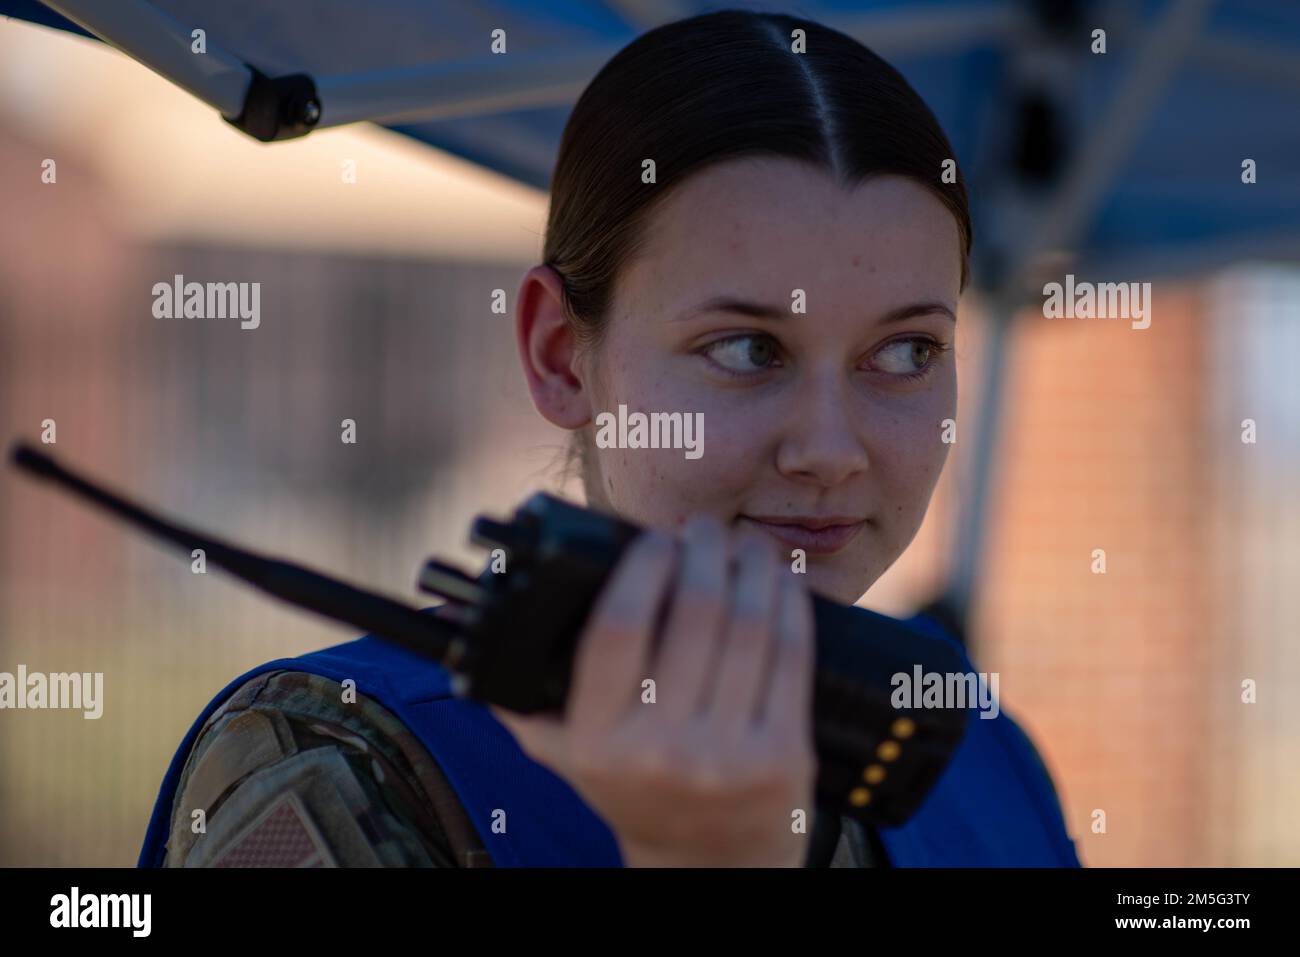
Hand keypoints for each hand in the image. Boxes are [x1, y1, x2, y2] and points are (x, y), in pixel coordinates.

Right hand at [489, 513, 816, 866]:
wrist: (709, 864)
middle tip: (707, 530)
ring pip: (749, 626)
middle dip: (705, 552)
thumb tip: (471, 626)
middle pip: (693, 613)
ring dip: (753, 568)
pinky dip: (791, 605)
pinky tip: (782, 582)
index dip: (643, 567)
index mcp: (597, 740)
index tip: (657, 539)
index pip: (617, 627)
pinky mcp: (783, 757)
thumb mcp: (568, 752)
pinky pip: (792, 656)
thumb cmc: (636, 788)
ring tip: (745, 546)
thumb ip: (523, 695)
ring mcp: (727, 756)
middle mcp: (660, 750)